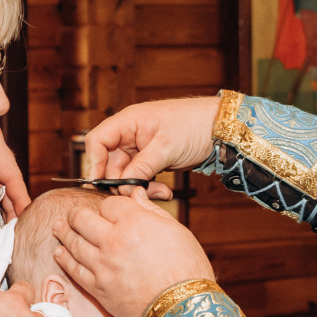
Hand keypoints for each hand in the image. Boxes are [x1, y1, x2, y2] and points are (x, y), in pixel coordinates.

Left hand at [53, 193, 214, 316]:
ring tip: (58, 228)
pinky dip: (64, 259)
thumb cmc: (187, 269)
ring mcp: (102, 265)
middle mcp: (113, 240)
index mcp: (134, 222)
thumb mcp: (176, 231)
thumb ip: (150, 211)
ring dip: (64, 233)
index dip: (109, 206)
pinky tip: (59, 253)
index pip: (109, 204)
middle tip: (72, 215)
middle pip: (82, 219)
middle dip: (76, 214)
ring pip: (73, 243)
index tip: (109, 211)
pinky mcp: (98, 288)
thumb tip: (136, 194)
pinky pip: (74, 270)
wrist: (184, 310)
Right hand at [83, 96, 220, 185]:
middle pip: (110, 162)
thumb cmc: (194, 125)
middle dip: (123, 182)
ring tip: (161, 193)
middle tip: (138, 195)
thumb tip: (121, 186)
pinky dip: (150, 186)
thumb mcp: (166, 147)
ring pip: (127, 174)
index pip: (97, 141)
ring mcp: (141, 147)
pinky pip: (142, 177)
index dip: (94, 163)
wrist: (222, 129)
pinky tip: (166, 191)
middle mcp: (130, 134)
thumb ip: (141, 167)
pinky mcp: (152, 159)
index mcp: (128, 122)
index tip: (99, 184)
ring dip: (140, 187)